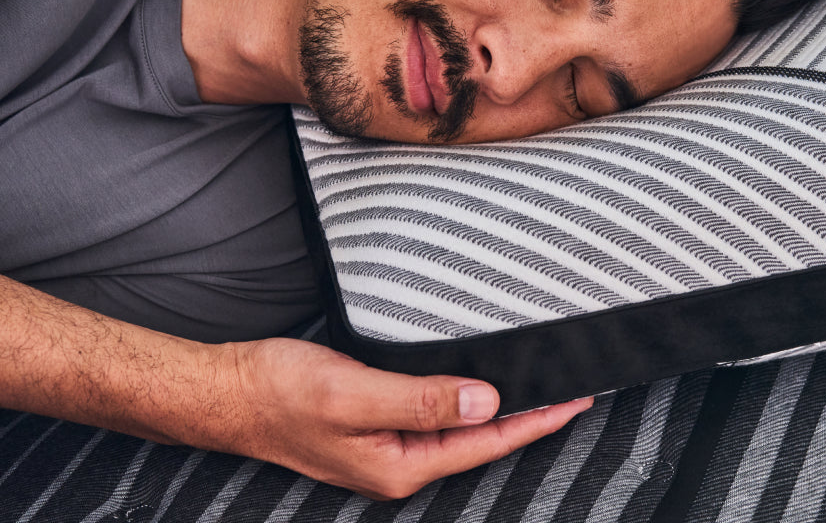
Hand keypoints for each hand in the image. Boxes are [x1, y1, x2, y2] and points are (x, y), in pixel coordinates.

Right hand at [219, 336, 591, 500]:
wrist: (230, 389)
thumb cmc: (281, 394)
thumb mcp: (354, 395)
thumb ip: (421, 400)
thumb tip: (485, 402)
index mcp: (400, 465)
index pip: (486, 443)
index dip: (534, 421)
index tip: (575, 400)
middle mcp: (399, 461)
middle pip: (480, 439)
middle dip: (527, 416)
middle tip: (571, 389)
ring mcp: (387, 444)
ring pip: (459, 425)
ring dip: (499, 405)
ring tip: (539, 385)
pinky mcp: (375, 421)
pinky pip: (435, 411)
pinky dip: (465, 394)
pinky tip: (478, 381)